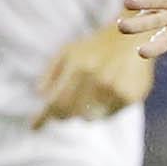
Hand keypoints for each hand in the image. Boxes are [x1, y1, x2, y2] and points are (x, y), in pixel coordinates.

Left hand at [31, 21, 154, 129]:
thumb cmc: (95, 46)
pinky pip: (109, 115)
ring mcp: (115, 89)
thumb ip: (51, 72)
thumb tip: (40, 94)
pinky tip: (108, 93)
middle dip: (63, 114)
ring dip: (84, 112)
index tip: (33, 127)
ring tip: (91, 94)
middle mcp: (97, 79)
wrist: (132, 38)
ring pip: (89, 117)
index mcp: (79, 66)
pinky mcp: (130, 96)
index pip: (56, 101)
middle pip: (71, 113)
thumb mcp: (68, 51)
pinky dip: (104, 109)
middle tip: (65, 108)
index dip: (43, 117)